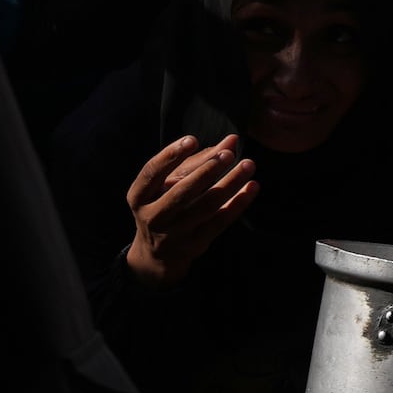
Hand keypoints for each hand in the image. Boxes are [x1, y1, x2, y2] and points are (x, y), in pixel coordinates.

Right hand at [124, 135, 257, 286]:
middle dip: (207, 170)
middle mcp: (153, 216)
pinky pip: (221, 221)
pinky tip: (253, 186)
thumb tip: (232, 140)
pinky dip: (238, 203)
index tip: (192, 140)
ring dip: (230, 183)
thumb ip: (199, 160)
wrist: (159, 253)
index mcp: (139, 196)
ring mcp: (174, 233)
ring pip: (206, 206)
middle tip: (229, 154)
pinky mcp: (195, 243)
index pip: (152, 173)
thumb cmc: (166, 204)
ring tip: (248, 164)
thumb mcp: (170, 183)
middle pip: (182, 191)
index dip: (171, 155)